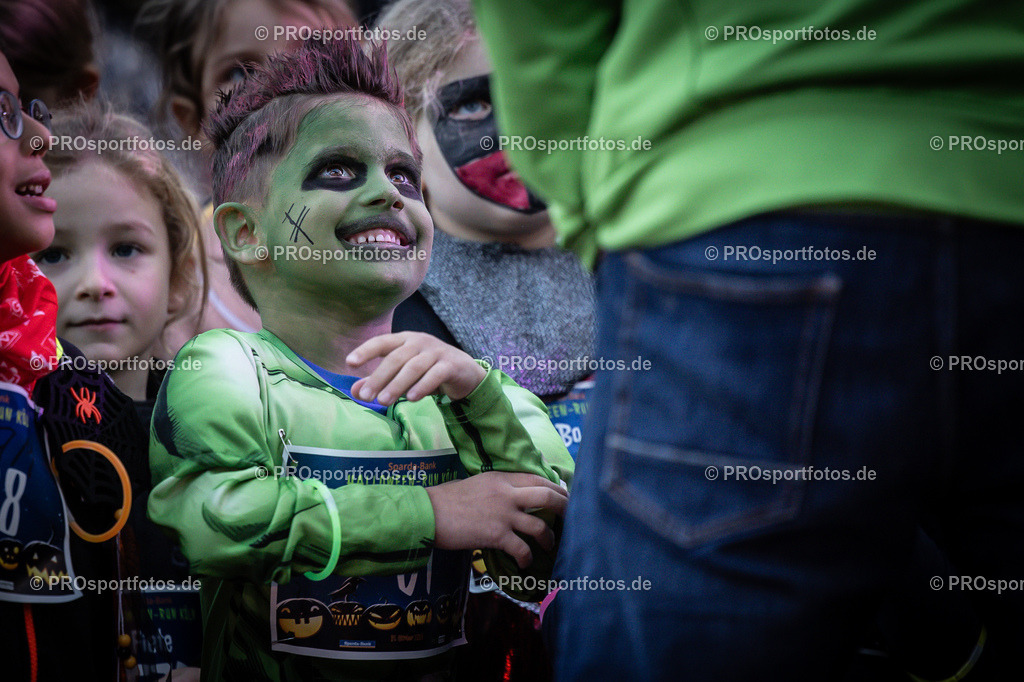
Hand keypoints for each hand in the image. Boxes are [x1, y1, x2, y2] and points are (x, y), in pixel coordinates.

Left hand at [347, 332, 486, 404]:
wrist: (464, 372)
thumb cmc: (428, 371)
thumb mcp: (402, 375)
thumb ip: (380, 381)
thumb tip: (354, 391)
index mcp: (404, 340)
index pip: (382, 342)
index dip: (365, 351)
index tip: (349, 362)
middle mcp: (419, 342)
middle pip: (396, 358)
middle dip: (379, 377)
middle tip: (366, 396)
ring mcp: (436, 352)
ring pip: (414, 367)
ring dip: (397, 384)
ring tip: (384, 401)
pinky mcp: (451, 365)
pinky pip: (434, 375)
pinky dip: (422, 386)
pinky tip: (411, 399)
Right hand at [425, 471, 567, 567]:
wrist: (428, 513)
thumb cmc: (447, 499)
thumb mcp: (476, 484)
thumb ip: (497, 488)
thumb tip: (513, 497)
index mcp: (501, 478)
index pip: (537, 479)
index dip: (555, 488)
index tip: (564, 497)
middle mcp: (506, 493)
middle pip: (547, 496)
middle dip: (564, 507)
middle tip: (571, 518)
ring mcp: (503, 515)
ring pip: (539, 525)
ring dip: (548, 537)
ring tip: (549, 545)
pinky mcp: (496, 535)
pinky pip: (521, 548)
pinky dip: (526, 557)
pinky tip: (525, 563)